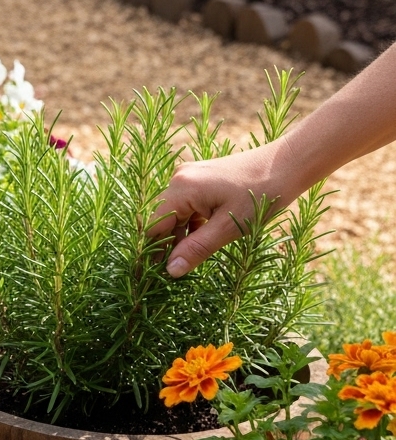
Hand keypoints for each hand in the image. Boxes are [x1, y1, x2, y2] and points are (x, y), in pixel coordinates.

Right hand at [149, 142, 297, 276]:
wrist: (288, 164)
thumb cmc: (262, 195)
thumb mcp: (228, 228)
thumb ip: (196, 249)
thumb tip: (171, 271)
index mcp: (181, 189)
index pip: (153, 226)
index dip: (151, 251)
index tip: (153, 275)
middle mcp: (179, 179)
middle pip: (163, 219)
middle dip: (167, 245)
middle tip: (174, 272)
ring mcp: (189, 177)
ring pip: (175, 213)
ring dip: (181, 235)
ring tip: (192, 258)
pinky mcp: (200, 178)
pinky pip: (187, 205)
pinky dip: (192, 223)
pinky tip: (204, 238)